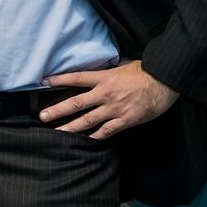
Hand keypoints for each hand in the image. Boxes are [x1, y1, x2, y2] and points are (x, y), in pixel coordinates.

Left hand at [40, 60, 178, 139]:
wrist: (164, 83)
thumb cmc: (143, 72)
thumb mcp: (121, 65)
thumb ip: (106, 69)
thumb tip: (97, 66)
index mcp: (103, 78)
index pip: (75, 78)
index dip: (58, 80)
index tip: (43, 82)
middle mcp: (105, 94)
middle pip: (76, 103)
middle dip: (57, 110)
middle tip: (42, 116)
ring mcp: (114, 109)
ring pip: (87, 120)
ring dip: (70, 127)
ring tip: (56, 132)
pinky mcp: (125, 120)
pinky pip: (107, 131)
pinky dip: (95, 136)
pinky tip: (84, 140)